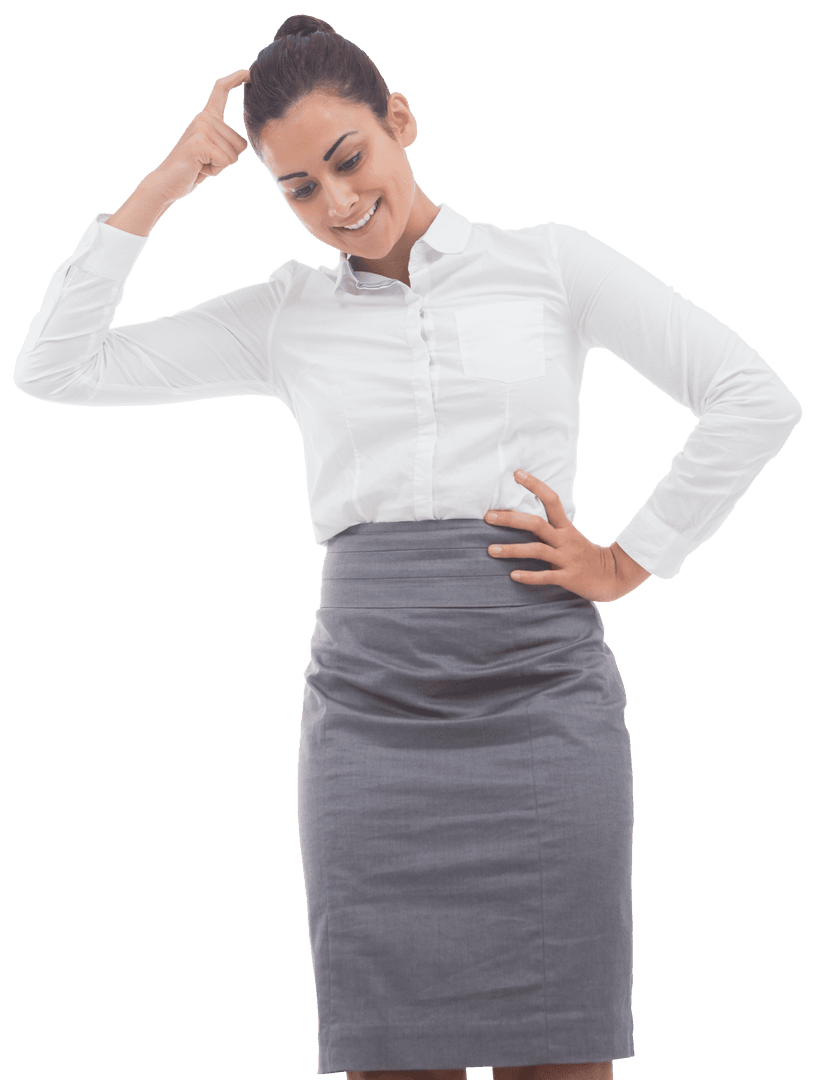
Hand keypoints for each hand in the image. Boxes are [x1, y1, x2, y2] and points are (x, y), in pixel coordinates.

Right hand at [150, 68, 251, 203]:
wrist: (167, 183)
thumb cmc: (193, 169)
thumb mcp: (213, 151)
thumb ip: (226, 141)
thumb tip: (245, 142)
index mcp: (207, 117)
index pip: (221, 90)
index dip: (236, 79)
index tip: (249, 71)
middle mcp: (204, 118)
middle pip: (240, 143)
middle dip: (228, 161)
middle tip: (205, 162)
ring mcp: (201, 128)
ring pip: (234, 155)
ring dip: (221, 167)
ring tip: (201, 165)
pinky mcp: (199, 143)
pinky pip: (226, 161)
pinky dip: (216, 171)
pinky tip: (200, 169)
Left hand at [484, 469, 650, 602]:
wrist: (613, 577)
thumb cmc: (586, 555)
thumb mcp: (571, 536)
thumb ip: (551, 528)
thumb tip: (525, 517)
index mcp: (566, 528)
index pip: (551, 500)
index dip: (535, 485)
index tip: (517, 474)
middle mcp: (565, 540)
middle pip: (536, 524)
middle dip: (510, 519)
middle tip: (488, 516)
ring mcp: (566, 558)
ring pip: (537, 550)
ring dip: (512, 550)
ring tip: (490, 550)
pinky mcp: (568, 578)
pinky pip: (546, 576)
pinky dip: (529, 576)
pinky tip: (513, 575)